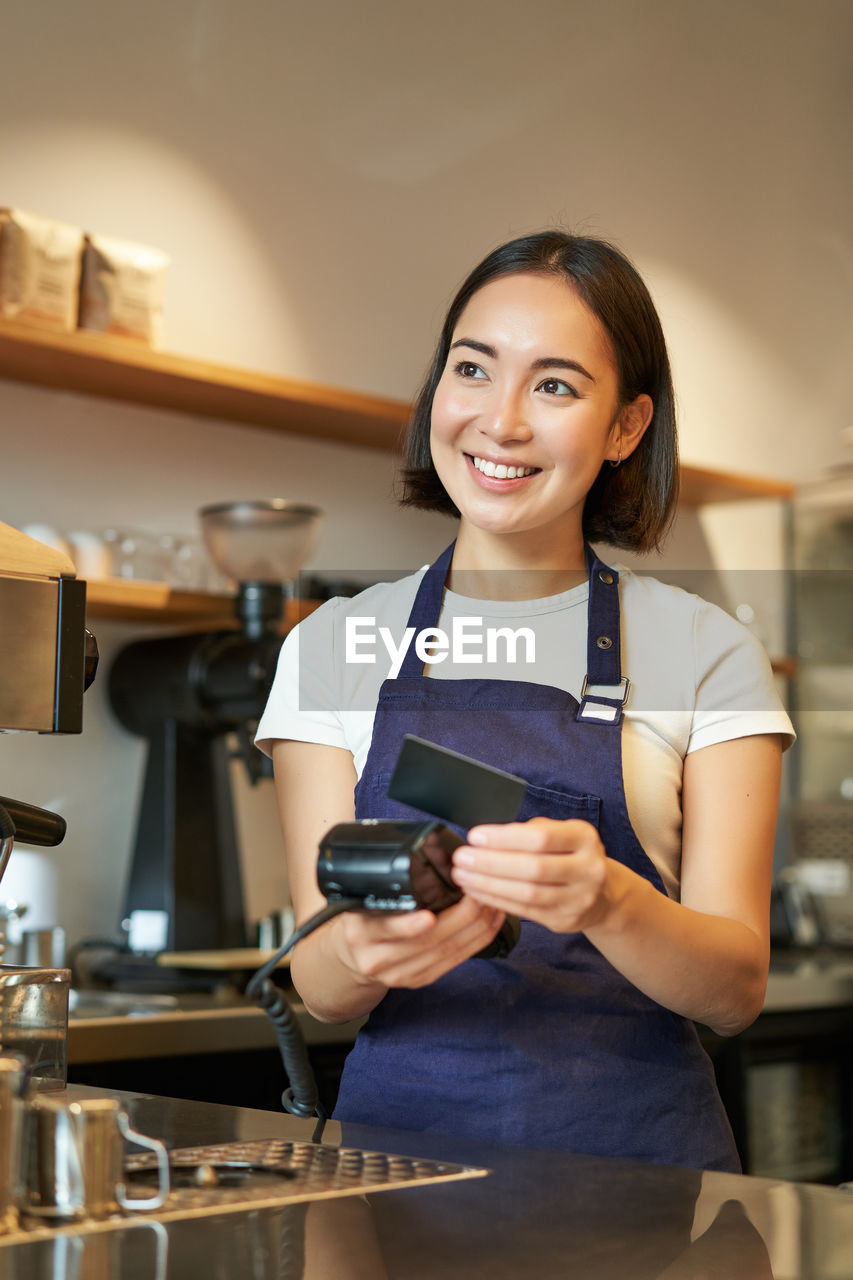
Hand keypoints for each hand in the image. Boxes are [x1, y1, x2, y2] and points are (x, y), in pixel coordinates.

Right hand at [333, 896, 505, 990]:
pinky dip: (478, 940)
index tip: (428, 915)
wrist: (354, 955)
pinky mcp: (420, 980)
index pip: (384, 929)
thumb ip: (384, 886)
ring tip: (491, 902)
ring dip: (476, 927)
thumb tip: (427, 856)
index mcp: (361, 932)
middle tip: (479, 891)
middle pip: (426, 941)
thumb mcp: (360, 900)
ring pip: (447, 951)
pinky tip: (490, 922)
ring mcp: (401, 974)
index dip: (408, 926)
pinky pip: (455, 961)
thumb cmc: (364, 918)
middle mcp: (377, 958)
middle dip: (460, 916)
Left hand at [450, 817, 611, 934]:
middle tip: (461, 859)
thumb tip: (483, 839)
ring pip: (527, 893)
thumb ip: (527, 833)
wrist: (601, 892)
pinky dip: (497, 900)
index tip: (474, 837)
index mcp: (584, 838)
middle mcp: (589, 869)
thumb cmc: (567, 854)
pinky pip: (525, 911)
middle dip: (490, 863)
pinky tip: (477, 892)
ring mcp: (579, 898)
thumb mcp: (558, 833)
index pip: (541, 837)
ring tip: (462, 876)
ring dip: (488, 885)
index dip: (504, 838)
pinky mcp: (565, 920)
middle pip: (533, 868)